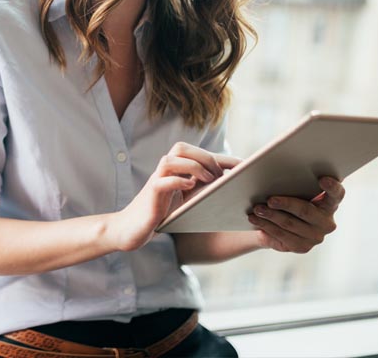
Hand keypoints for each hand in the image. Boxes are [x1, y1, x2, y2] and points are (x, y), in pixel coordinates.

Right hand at [106, 142, 240, 252]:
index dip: (223, 157)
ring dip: (192, 166)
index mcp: (175, 170)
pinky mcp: (150, 195)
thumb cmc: (162, 215)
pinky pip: (163, 181)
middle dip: (205, 158)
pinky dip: (178, 181)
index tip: (245, 166)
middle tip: (219, 176)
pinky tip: (190, 187)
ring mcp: (156, 181)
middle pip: (181, 148)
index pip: (199, 154)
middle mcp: (164, 171)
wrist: (132, 229)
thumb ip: (202, 190)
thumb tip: (231, 187)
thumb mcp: (186, 201)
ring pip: (171, 160)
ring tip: (208, 180)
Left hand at [248, 177, 345, 252]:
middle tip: (270, 199)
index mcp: (330, 202)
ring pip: (290, 223)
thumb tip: (271, 165)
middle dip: (286, 204)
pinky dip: (266, 225)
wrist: (278, 224)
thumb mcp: (293, 188)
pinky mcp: (302, 247)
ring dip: (271, 215)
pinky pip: (281, 235)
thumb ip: (293, 179)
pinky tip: (255, 219)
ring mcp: (316, 236)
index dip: (332, 186)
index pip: (337, 194)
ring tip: (256, 209)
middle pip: (306, 210)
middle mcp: (327, 221)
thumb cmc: (288, 197)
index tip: (322, 179)